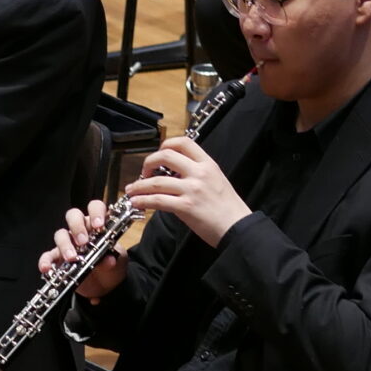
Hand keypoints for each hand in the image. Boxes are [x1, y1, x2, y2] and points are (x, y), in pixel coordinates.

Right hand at [44, 199, 127, 300]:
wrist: (106, 288)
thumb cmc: (112, 268)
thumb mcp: (118, 262)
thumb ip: (114, 258)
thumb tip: (109, 260)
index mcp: (97, 225)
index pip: (95, 208)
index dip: (96, 213)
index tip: (99, 226)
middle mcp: (81, 231)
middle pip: (73, 216)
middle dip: (77, 227)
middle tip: (83, 242)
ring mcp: (69, 244)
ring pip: (60, 234)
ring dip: (65, 245)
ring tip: (71, 258)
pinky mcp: (59, 259)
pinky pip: (48, 256)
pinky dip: (46, 261)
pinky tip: (47, 268)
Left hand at [123, 136, 251, 246]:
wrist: (238, 227)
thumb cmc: (229, 208)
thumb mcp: (217, 180)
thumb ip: (198, 173)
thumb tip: (175, 174)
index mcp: (208, 164)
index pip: (184, 142)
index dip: (166, 145)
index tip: (159, 154)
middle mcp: (199, 173)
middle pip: (166, 156)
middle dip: (149, 162)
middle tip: (144, 172)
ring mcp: (192, 189)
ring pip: (157, 181)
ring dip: (140, 185)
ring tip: (132, 190)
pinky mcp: (186, 206)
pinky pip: (158, 200)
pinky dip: (143, 200)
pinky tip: (137, 202)